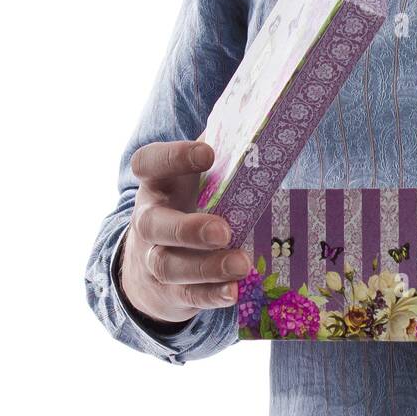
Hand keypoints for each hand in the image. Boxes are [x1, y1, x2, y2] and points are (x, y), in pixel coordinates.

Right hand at [120, 139, 249, 325]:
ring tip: (241, 264)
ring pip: (169, 265)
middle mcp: (148, 219)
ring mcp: (154, 258)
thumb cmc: (191, 202)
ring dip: (206, 267)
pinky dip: (210, 295)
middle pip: (154, 224)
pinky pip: (187, 295)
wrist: (152, 260)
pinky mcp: (169, 291)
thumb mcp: (199, 175)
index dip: (174, 156)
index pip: (149, 163)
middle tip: (223, 230)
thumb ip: (225, 149)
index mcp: (157, 183)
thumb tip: (268, 119)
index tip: (208, 152)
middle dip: (188, 229)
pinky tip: (233, 291)